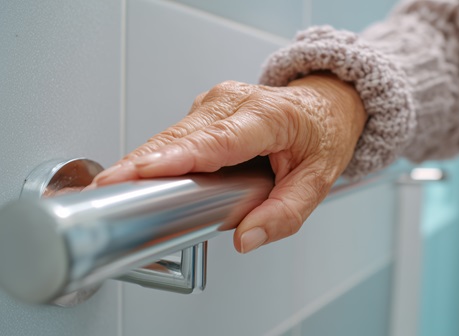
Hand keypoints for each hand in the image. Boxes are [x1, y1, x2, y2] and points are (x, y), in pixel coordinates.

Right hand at [90, 73, 365, 252]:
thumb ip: (284, 214)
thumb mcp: (317, 180)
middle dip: (142, 167)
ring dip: (146, 165)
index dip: (173, 158)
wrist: (323, 106)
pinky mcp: (203, 110)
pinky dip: (159, 159)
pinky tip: (147, 178)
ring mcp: (214, 102)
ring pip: (169, 137)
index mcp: (268, 116)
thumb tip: (246, 238)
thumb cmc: (321, 134)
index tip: (137, 174)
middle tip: (108, 195)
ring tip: (120, 192)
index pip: (215, 141)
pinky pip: (174, 137)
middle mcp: (233, 102)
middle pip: (179, 138)